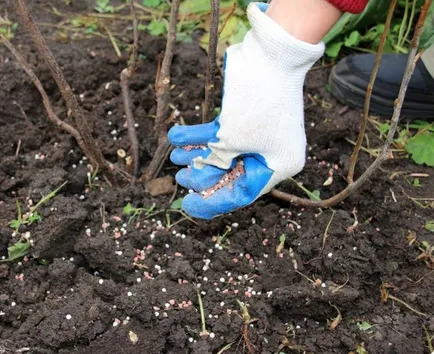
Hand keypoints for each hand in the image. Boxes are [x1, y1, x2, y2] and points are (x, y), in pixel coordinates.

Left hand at [167, 2, 324, 218]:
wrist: (269, 53)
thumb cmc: (255, 102)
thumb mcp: (231, 141)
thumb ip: (214, 162)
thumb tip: (199, 176)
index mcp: (279, 166)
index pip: (243, 193)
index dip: (212, 202)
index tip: (188, 207)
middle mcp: (272, 152)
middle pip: (231, 174)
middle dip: (203, 175)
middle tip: (181, 179)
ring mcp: (261, 134)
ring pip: (224, 152)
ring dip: (198, 153)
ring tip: (175, 156)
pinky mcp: (247, 117)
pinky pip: (221, 132)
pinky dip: (200, 134)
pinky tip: (177, 136)